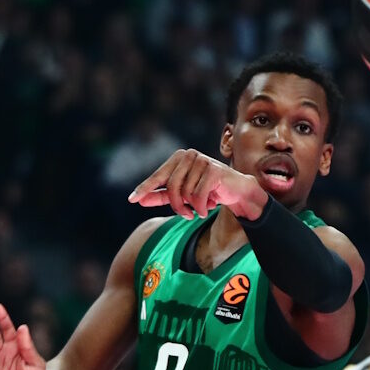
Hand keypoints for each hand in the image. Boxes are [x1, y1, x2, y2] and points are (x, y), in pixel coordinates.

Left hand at [127, 149, 265, 219]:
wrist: (237, 190)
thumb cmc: (209, 190)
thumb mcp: (184, 193)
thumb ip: (162, 195)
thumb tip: (139, 200)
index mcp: (179, 157)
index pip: (158, 176)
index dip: (145, 188)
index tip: (132, 199)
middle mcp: (189, 155)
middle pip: (171, 187)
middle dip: (177, 205)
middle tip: (186, 214)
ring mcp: (202, 161)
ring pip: (185, 193)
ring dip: (192, 207)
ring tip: (202, 207)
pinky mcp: (213, 170)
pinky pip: (198, 196)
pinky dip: (201, 207)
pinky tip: (208, 207)